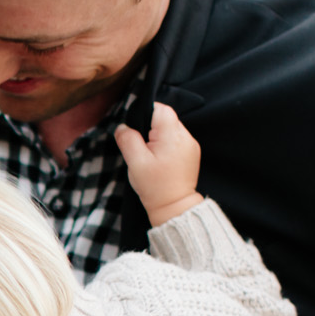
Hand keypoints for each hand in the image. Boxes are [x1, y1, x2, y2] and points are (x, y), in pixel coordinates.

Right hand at [114, 102, 202, 226]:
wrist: (174, 207)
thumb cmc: (155, 186)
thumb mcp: (135, 162)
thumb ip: (128, 139)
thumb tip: (123, 126)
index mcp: (172, 135)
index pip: (160, 109)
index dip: (146, 113)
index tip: (137, 129)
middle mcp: (185, 136)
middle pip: (166, 118)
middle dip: (151, 127)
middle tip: (143, 146)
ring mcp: (191, 145)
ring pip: (171, 128)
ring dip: (159, 136)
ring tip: (151, 155)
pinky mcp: (192, 153)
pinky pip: (177, 139)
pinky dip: (167, 144)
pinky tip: (161, 159)